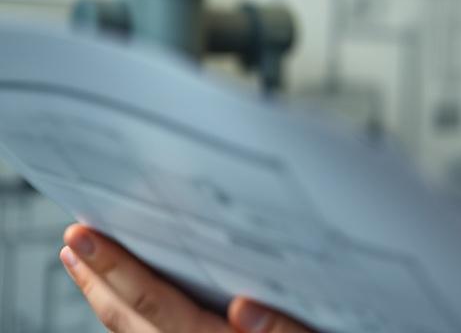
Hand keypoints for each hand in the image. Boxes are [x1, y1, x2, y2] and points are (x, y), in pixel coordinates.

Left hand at [61, 224, 312, 332]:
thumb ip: (287, 332)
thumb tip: (245, 307)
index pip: (157, 306)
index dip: (118, 270)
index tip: (85, 238)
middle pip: (130, 323)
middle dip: (97, 280)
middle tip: (72, 240)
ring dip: (104, 299)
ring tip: (82, 265)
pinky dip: (126, 319)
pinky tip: (124, 300)